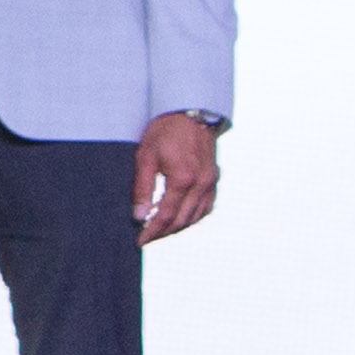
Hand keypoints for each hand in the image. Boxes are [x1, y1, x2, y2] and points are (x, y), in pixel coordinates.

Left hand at [134, 112, 221, 243]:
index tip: (140, 241)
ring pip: (195, 217)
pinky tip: (181, 218)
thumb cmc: (165, 130)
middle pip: (182, 221)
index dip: (152, 232)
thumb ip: (143, 188)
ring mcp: (211, 183)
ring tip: (160, 231)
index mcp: (183, 179)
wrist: (191, 112)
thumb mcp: (146, 155)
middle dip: (163, 233)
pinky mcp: (215, 179)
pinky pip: (206, 207)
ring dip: (178, 227)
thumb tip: (139, 216)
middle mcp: (201, 185)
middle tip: (147, 238)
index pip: (166, 216)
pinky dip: (193, 217)